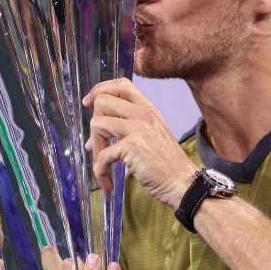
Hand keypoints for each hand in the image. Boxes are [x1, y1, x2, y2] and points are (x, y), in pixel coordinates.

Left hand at [84, 78, 195, 209]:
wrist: (182, 184)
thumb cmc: (166, 165)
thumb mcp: (152, 135)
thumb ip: (128, 126)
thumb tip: (95, 134)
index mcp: (148, 109)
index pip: (121, 85)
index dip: (99, 90)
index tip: (88, 103)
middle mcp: (144, 114)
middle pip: (102, 102)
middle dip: (93, 127)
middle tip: (97, 147)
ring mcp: (138, 128)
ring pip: (97, 124)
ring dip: (95, 148)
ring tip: (101, 167)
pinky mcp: (132, 146)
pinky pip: (102, 155)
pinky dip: (100, 171)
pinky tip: (107, 182)